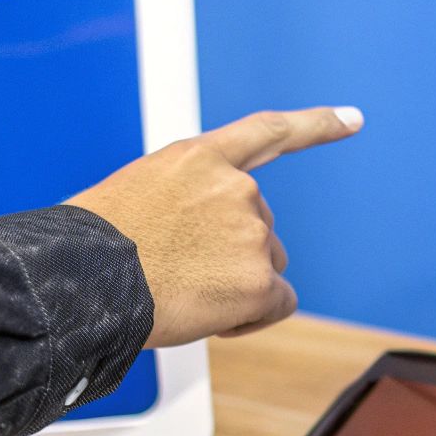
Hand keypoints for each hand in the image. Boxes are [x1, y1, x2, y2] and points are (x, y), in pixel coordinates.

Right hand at [66, 106, 362, 346]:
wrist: (81, 280)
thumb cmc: (91, 248)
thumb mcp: (137, 197)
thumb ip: (188, 204)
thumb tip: (209, 247)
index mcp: (199, 158)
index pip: (270, 132)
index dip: (317, 125)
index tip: (354, 118)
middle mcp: (236, 188)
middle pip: (261, 229)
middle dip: (230, 255)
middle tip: (177, 273)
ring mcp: (251, 232)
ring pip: (266, 267)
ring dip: (236, 286)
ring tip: (182, 292)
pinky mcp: (258, 279)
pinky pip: (276, 303)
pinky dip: (251, 317)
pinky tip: (212, 317)